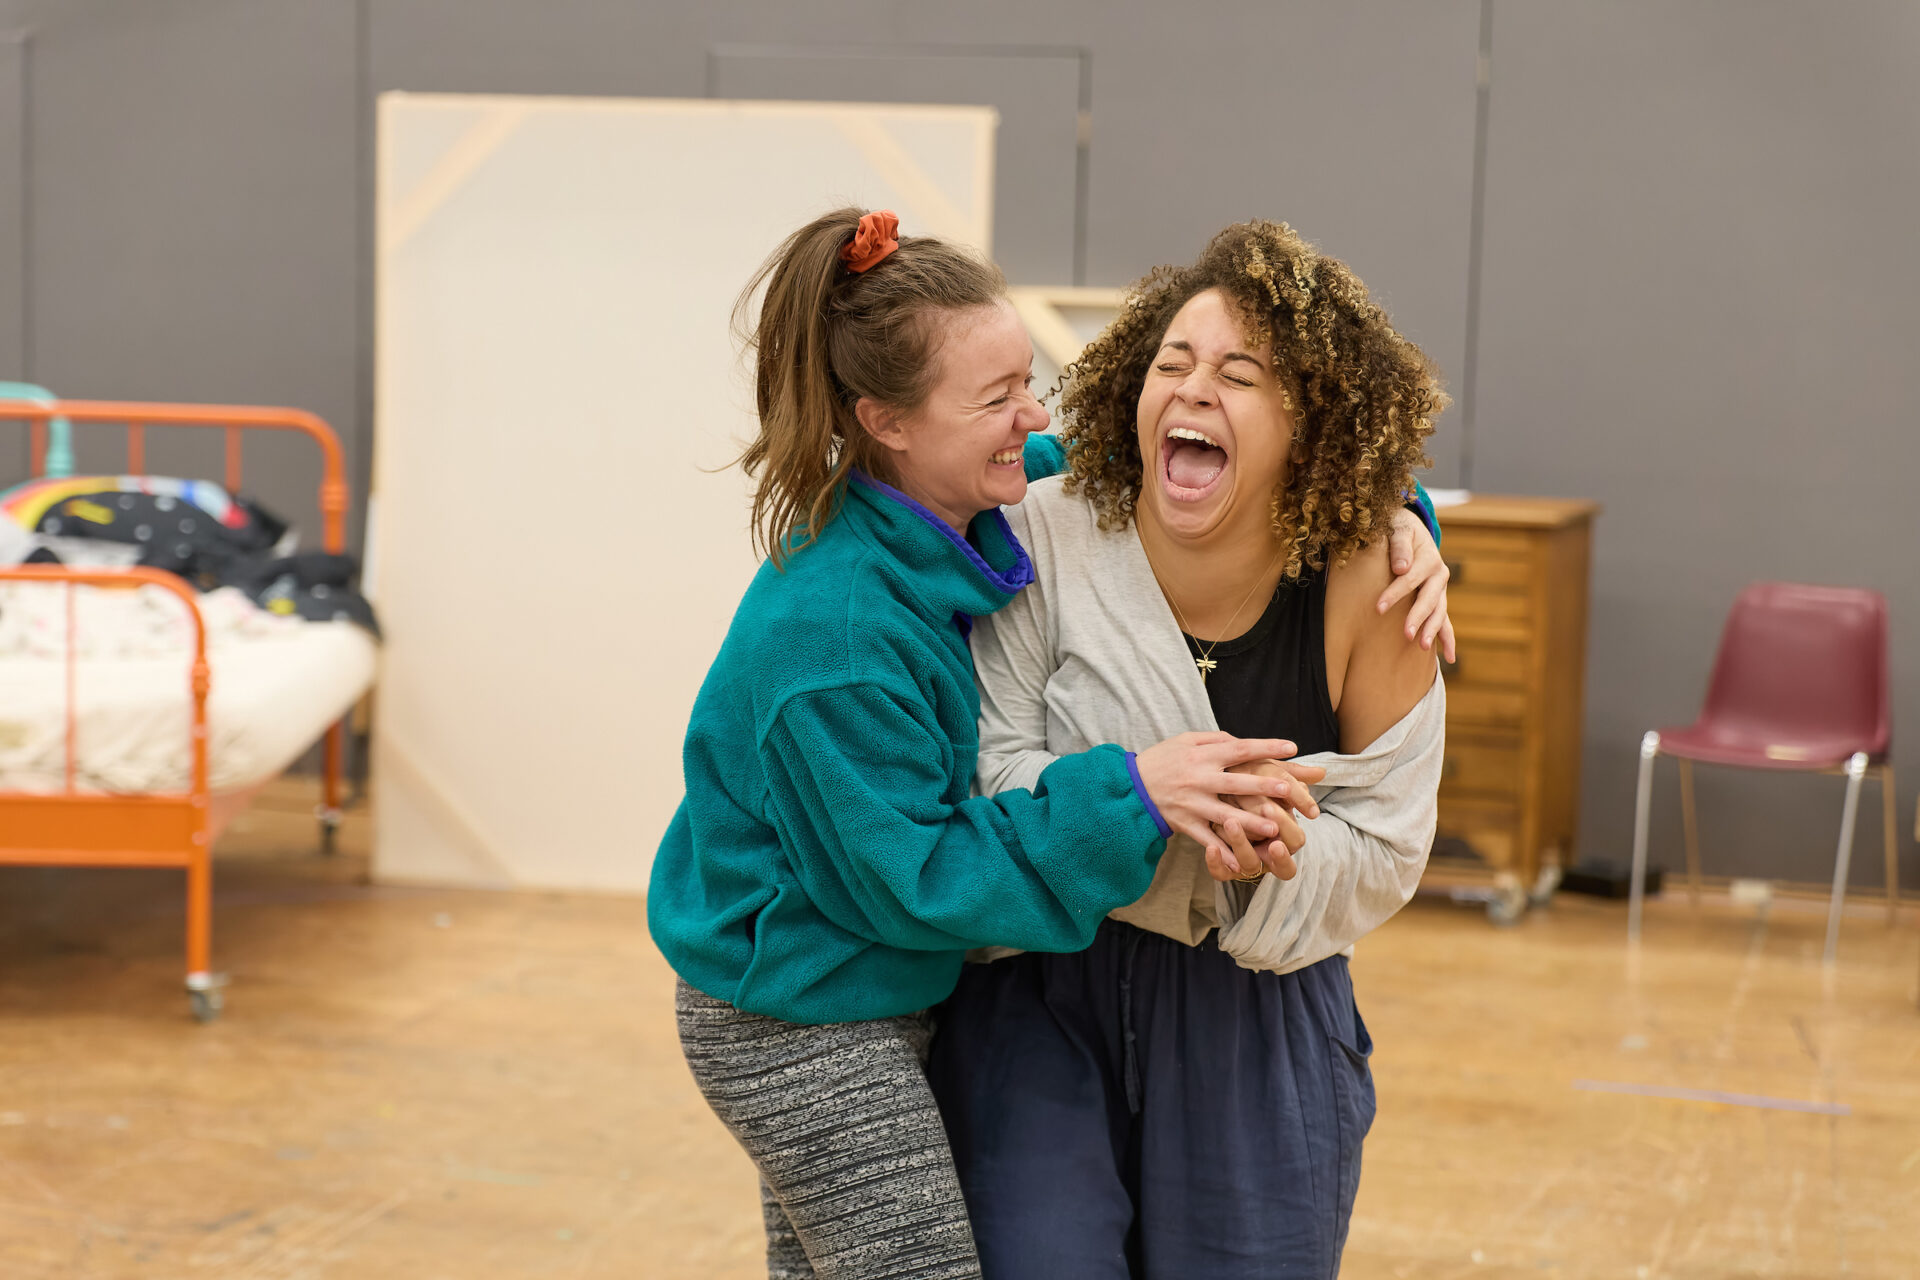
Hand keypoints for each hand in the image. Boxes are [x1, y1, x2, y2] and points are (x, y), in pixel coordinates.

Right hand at [1133, 732, 1303, 865]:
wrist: (1130, 787)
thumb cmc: (1162, 760)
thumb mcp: (1185, 740)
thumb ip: (1214, 740)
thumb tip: (1241, 741)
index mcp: (1201, 756)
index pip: (1240, 749)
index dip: (1266, 747)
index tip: (1291, 747)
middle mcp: (1199, 779)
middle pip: (1237, 783)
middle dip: (1263, 786)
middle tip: (1289, 790)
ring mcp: (1192, 804)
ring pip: (1226, 815)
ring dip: (1250, 823)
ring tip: (1274, 828)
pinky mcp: (1185, 823)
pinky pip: (1206, 840)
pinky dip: (1223, 853)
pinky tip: (1241, 863)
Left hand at [1207, 759, 1324, 880]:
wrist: (1214, 797)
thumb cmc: (1249, 788)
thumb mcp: (1269, 780)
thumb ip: (1291, 779)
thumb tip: (1320, 772)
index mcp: (1285, 836)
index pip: (1296, 841)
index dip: (1289, 830)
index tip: (1279, 811)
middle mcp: (1270, 855)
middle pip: (1280, 861)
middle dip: (1271, 840)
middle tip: (1261, 813)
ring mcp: (1247, 863)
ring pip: (1249, 865)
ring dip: (1241, 844)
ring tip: (1230, 821)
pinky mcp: (1225, 869)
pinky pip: (1222, 874)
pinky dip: (1217, 864)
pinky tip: (1211, 848)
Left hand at [1381, 508, 1455, 662]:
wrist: (1411, 530)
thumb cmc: (1398, 529)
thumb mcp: (1398, 529)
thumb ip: (1399, 546)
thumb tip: (1401, 568)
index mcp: (1429, 558)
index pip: (1410, 578)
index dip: (1395, 593)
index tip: (1378, 608)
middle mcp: (1439, 575)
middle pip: (1428, 599)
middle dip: (1417, 617)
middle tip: (1405, 634)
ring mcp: (1440, 590)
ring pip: (1439, 612)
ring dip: (1432, 630)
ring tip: (1421, 646)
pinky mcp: (1438, 600)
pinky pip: (1446, 622)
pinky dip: (1448, 639)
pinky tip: (1449, 658)